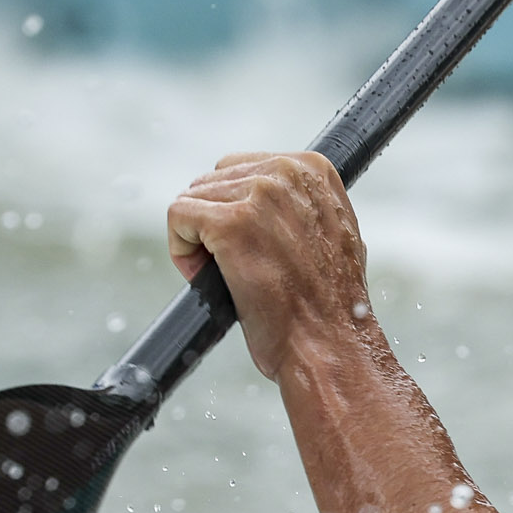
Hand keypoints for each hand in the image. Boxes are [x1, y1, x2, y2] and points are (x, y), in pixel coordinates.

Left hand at [165, 151, 376, 381]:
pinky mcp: (229, 222)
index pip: (242, 168)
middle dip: (213, 222)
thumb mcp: (334, 235)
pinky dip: (181, 249)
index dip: (234, 209)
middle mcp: (287, 172)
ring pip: (193, 198)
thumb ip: (303, 206)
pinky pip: (178, 216)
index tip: (246, 245)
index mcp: (312, 168)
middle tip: (230, 266)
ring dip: (198, 239)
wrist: (328, 345)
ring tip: (224, 276)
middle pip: (214, 180)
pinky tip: (202, 274)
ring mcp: (258, 195)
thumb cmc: (330, 306)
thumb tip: (271, 204)